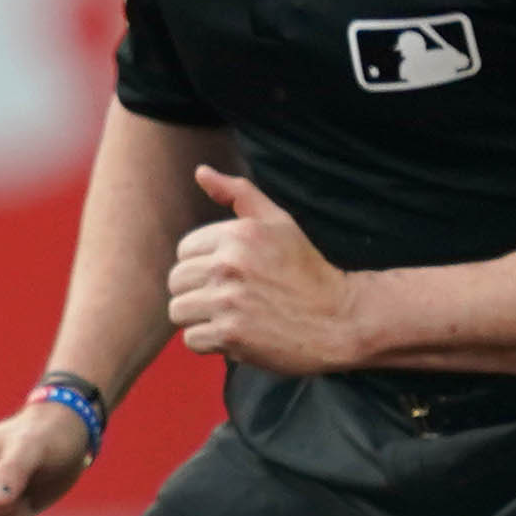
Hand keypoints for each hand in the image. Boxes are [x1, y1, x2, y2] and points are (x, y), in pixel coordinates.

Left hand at [166, 168, 370, 373]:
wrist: (339, 320)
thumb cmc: (305, 270)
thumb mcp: (278, 222)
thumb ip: (238, 193)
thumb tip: (201, 172)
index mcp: (237, 234)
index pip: (184, 251)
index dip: (204, 265)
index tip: (233, 275)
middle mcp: (229, 264)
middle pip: (176, 281)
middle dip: (198, 292)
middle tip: (232, 299)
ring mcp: (228, 301)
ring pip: (179, 311)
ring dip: (201, 318)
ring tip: (232, 317)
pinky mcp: (230, 335)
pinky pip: (191, 340)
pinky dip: (210, 343)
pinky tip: (237, 335)